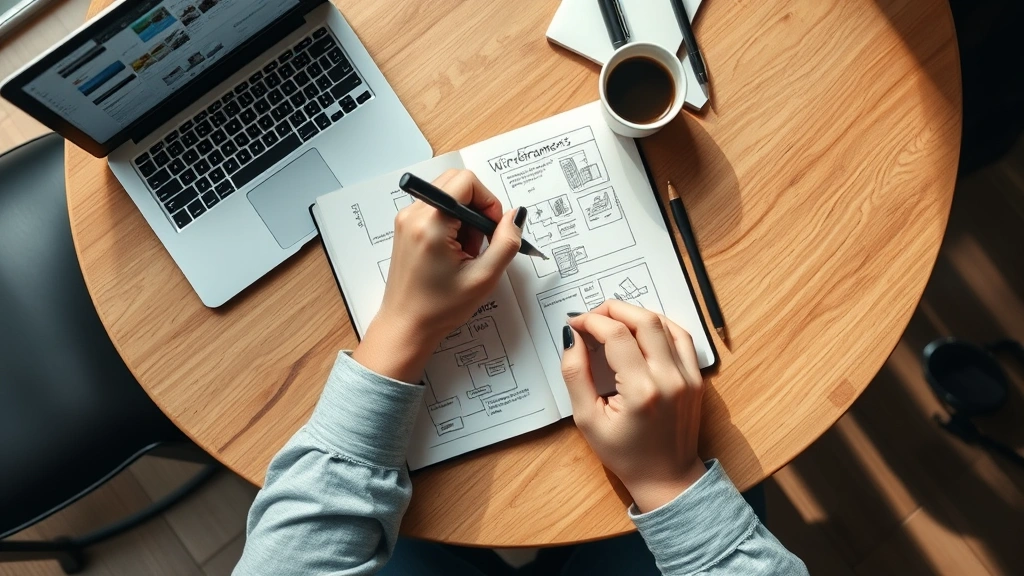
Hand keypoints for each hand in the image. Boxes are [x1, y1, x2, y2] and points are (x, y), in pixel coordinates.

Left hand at [352, 169, 524, 382]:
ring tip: (466, 252)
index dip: (488, 201)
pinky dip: (451, 224)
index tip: (493, 228)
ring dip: (465, 217)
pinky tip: (454, 252)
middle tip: (480, 241)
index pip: (466, 182)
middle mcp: (413, 214)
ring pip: (448, 196)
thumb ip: (505, 242)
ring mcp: (406, 219)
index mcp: (430, 223)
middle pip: (456, 183)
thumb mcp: (483, 277)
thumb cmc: (438, 308)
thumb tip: (515, 215)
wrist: (406, 326)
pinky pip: (436, 209)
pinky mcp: (406, 227)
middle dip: (477, 207)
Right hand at [562, 300, 706, 511]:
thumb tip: (571, 338)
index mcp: (641, 392)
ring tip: (613, 320)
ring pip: (664, 323)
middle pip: (643, 320)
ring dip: (635, 314)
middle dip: (613, 309)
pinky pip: (682, 336)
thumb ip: (575, 375)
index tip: (575, 324)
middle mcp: (669, 379)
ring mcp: (688, 377)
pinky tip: (641, 327)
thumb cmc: (625, 455)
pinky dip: (660, 324)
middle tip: (592, 317)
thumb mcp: (587, 420)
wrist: (667, 478)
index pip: (616, 336)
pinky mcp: (696, 378)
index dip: (592, 322)